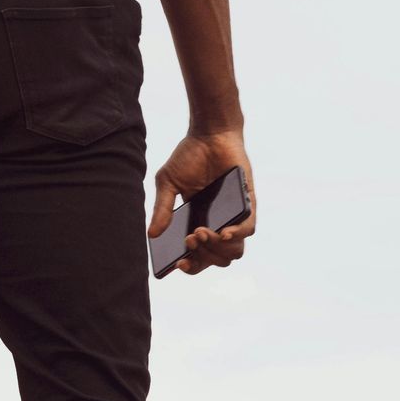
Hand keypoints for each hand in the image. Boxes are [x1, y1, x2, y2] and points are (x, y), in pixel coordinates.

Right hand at [150, 130, 254, 275]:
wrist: (209, 135)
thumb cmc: (189, 157)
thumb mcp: (168, 184)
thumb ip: (162, 209)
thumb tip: (152, 234)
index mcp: (197, 223)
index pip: (198, 256)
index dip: (190, 266)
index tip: (177, 264)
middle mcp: (218, 224)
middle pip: (217, 258)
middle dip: (202, 255)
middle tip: (189, 239)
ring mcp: (234, 216)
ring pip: (234, 251)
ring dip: (217, 249)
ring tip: (201, 233)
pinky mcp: (248, 205)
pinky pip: (248, 229)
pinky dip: (236, 235)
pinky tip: (223, 232)